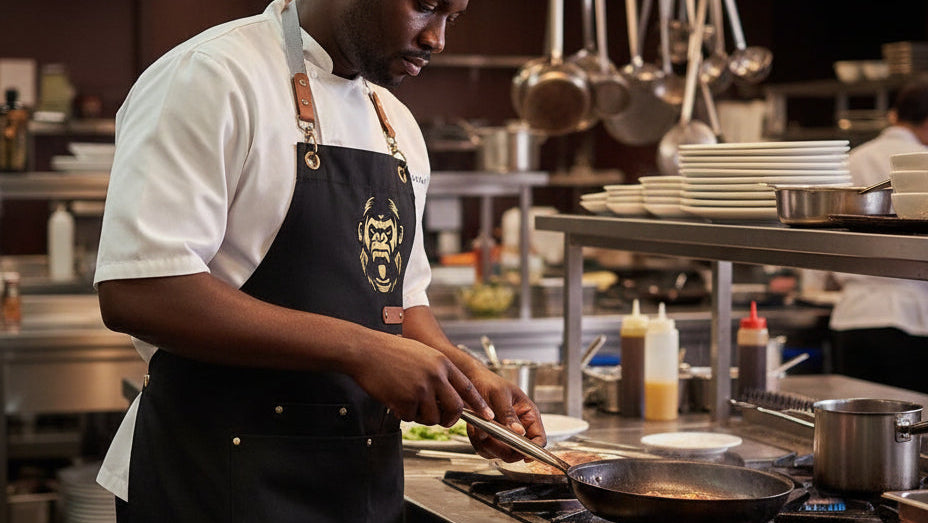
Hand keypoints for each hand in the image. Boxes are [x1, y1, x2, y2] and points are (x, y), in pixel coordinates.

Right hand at [349, 336, 491, 426]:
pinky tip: (396, 401)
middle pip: (455, 408)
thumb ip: (438, 371)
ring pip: (433, 417)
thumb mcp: (422, 353)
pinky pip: (412, 417)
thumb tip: (447, 394)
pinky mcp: (406, 399)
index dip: (479, 404)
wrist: (366, 350)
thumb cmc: (390, 351)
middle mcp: (435, 375)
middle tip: (442, 420)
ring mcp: (422, 388)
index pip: (467, 387)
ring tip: (408, 403)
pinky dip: (404, 414)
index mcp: (441, 362)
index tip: (488, 416)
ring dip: (422, 416)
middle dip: (449, 419)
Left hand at [463, 366, 545, 461]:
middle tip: (489, 437)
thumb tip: (520, 432)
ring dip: (488, 444)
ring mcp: (505, 434)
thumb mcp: (500, 395)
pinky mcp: (491, 438)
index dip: (534, 450)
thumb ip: (509, 414)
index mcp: (528, 414)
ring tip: (479, 427)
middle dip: (503, 448)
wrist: (470, 380)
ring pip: (501, 454)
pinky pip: (486, 450)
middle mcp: (519, 427)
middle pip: (518, 452)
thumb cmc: (488, 382)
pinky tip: (475, 428)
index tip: (523, 455)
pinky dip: (478, 442)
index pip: (539, 438)